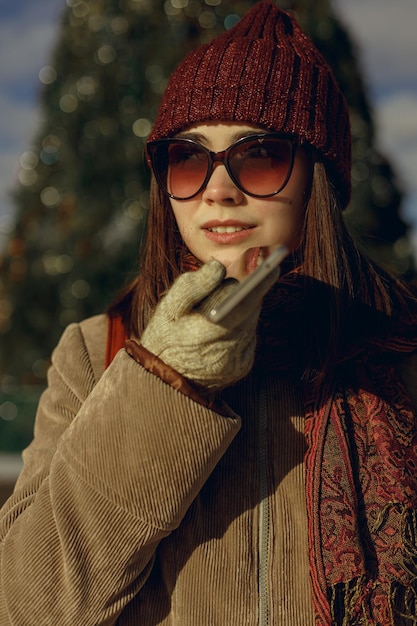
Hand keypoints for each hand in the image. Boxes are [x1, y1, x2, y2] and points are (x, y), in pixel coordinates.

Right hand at [140, 259, 277, 390]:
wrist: (163, 385)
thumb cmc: (163, 342)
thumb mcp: (169, 310)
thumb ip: (192, 286)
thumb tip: (218, 267)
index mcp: (211, 332)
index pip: (245, 302)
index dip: (260, 284)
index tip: (273, 268)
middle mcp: (230, 350)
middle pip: (249, 310)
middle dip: (241, 295)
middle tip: (225, 288)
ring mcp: (239, 361)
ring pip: (250, 323)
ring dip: (241, 312)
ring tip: (223, 306)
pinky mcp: (242, 368)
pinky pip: (248, 339)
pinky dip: (239, 330)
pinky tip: (222, 328)